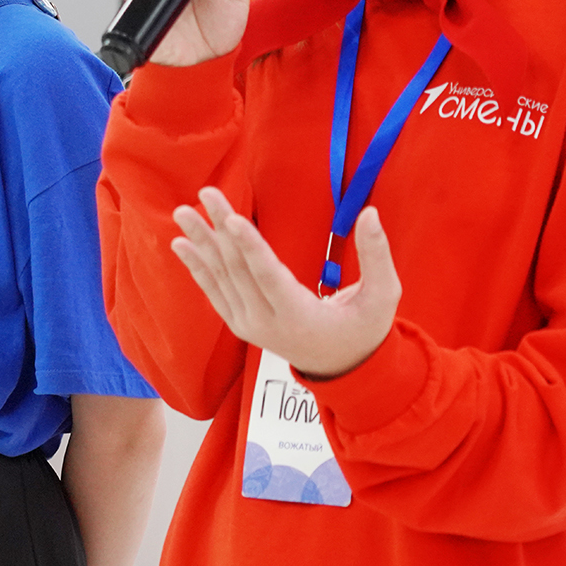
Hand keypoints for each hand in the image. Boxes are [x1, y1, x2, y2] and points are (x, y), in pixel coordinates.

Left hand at [169, 186, 399, 377]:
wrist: (343, 371)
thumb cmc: (366, 330)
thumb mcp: (383, 297)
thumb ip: (377, 255)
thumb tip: (370, 213)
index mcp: (300, 316)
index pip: (269, 277)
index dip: (249, 247)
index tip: (230, 219)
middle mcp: (267, 323)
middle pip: (239, 270)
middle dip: (219, 230)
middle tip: (204, 194)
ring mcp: (249, 325)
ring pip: (222, 278)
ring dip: (201, 243)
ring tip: (182, 213)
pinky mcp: (240, 324)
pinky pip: (215, 292)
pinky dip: (197, 267)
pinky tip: (181, 244)